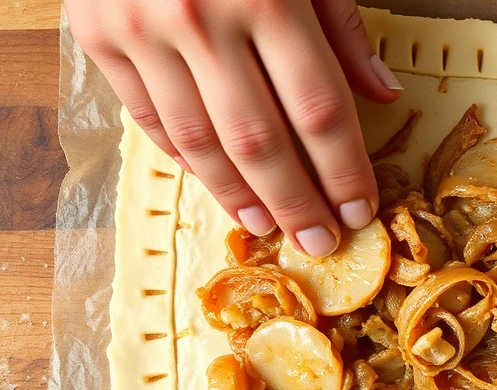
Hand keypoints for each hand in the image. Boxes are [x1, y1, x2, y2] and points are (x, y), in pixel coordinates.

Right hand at [67, 0, 402, 255]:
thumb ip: (342, 26)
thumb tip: (383, 96)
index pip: (318, 110)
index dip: (343, 170)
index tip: (361, 209)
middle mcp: (201, 17)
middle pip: (261, 141)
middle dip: (297, 202)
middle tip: (320, 242)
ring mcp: (140, 29)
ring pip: (199, 141)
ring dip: (239, 195)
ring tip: (271, 227)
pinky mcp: (96, 35)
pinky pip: (149, 118)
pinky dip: (186, 159)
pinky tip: (218, 186)